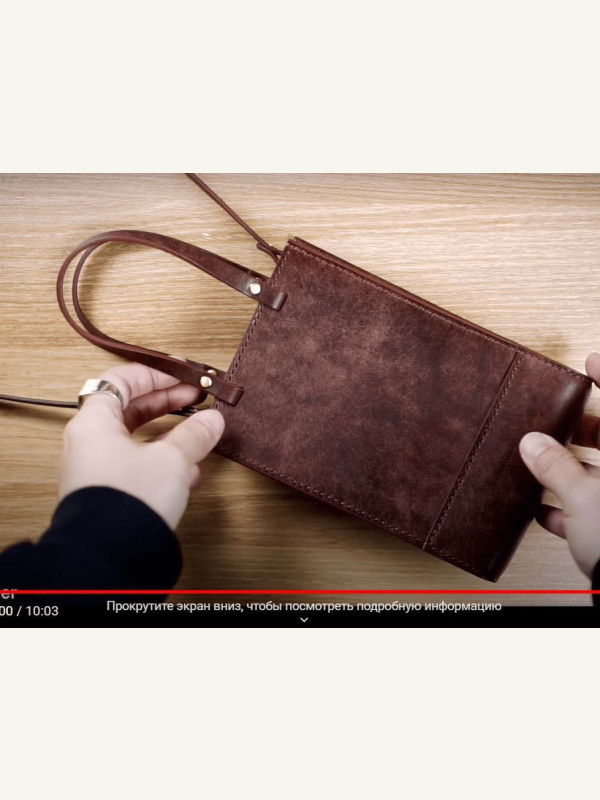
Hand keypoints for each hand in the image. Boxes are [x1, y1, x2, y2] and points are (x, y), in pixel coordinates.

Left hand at [59, 363, 224, 529]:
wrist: (110, 556)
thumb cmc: (128, 501)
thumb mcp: (172, 460)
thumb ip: (194, 435)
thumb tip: (212, 420)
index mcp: (94, 422)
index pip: (120, 380)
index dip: (155, 374)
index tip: (182, 374)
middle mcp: (88, 442)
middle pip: (128, 407)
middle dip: (165, 401)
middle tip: (195, 396)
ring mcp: (95, 468)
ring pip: (133, 438)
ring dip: (167, 431)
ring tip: (197, 430)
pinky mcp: (106, 492)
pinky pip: (134, 464)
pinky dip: (160, 459)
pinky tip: (187, 469)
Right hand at [519, 352, 599, 577]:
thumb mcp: (583, 497)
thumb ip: (555, 467)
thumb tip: (533, 443)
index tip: (590, 360)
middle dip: (581, 432)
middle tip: (554, 422)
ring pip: (598, 477)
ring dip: (569, 474)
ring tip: (538, 467)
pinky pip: (592, 512)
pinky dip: (568, 510)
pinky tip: (542, 512)